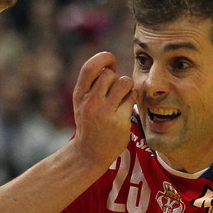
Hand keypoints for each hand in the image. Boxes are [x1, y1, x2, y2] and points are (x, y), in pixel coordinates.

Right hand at [70, 52, 133, 167]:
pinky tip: (127, 107)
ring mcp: (105, 112)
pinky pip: (133, 97)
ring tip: (123, 97)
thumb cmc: (89, 123)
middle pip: (110, 74)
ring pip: (124, 82)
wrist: (89, 153)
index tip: (110, 61)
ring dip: (127, 87)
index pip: (90, 67)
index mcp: (80, 95)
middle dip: (116, 78)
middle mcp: (90, 102)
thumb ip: (92, 83)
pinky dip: (132, 98)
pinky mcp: (119, 121)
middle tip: (115, 90)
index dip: (103, 58)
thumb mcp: (82, 102)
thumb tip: (110, 62)